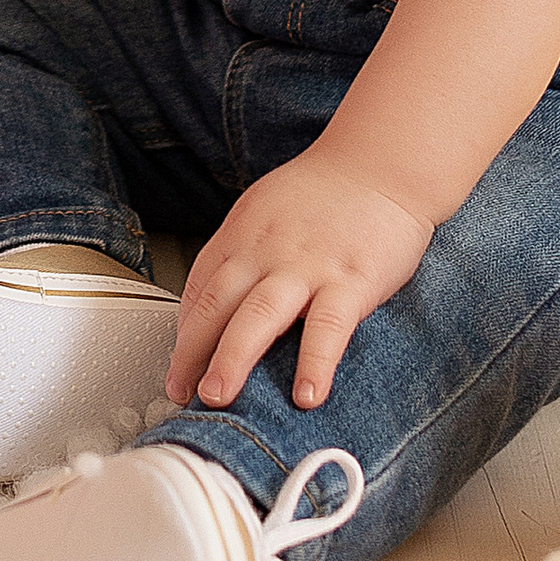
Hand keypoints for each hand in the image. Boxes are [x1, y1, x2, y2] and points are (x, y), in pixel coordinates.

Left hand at [167, 148, 432, 414]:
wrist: (381, 163)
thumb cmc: (324, 194)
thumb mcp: (265, 210)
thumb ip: (241, 253)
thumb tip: (216, 302)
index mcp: (243, 234)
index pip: (200, 288)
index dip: (184, 333)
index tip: (178, 369)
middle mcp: (266, 250)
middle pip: (217, 302)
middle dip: (192, 351)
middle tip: (181, 391)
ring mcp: (308, 265)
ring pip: (259, 314)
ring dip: (233, 357)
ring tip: (219, 396)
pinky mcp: (351, 280)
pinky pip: (328, 326)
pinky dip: (315, 362)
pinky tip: (307, 396)